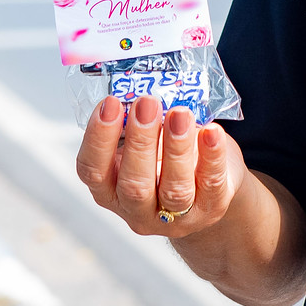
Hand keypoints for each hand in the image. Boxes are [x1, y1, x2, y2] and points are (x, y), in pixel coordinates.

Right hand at [75, 97, 252, 238]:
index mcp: (110, 191)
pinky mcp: (210, 209)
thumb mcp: (146, 140)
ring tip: (180, 114)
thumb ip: (139, 122)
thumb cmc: (166, 155)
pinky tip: (212, 131)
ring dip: (175, 148)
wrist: (208, 183)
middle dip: (140, 140)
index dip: (98, 138)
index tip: (109, 103)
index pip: (93, 171)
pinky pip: (211, 184)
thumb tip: (143, 88)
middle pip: (133, 184)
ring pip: (174, 189)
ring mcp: (175, 217)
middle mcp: (138, 210)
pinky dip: (212, 156)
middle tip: (147, 104)